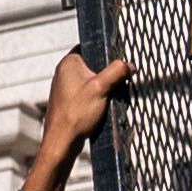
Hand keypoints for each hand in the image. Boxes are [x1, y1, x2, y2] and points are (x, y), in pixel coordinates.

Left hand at [26, 50, 130, 190]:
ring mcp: (65, 88)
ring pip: (92, 81)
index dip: (106, 53)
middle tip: (116, 83)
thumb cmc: (75, 115)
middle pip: (94, 65)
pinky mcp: (68, 102)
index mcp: (69, 62)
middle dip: (107, 74)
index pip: (91, 46)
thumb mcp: (102, 88)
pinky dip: (96, 99)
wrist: (61, 143)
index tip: (118, 61)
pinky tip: (101, 108)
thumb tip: (129, 65)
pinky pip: (87, 94)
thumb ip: (117, 71)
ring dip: (103, 88)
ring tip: (108, 97)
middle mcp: (64, 72)